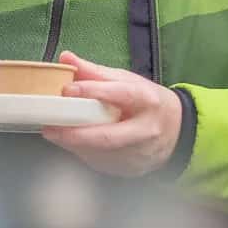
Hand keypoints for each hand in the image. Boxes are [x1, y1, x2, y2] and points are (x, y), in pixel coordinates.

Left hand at [39, 53, 181, 176]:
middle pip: (108, 136)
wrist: (178, 132)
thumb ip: (95, 72)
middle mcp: (145, 129)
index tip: (67, 90)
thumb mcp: (128, 81)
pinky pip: (101, 163)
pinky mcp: (132, 169)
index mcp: (147, 100)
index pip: (120, 94)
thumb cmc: (147, 103)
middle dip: (75, 134)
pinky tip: (76, 144)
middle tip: (49, 128)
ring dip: (74, 144)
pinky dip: (84, 153)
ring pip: (100, 153)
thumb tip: (66, 58)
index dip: (93, 91)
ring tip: (56, 133)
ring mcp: (139, 154)